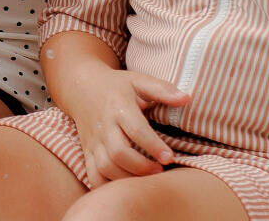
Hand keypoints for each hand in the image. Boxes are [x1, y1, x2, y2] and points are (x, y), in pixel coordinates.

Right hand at [63, 67, 188, 183]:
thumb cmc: (117, 86)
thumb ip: (163, 90)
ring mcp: (94, 142)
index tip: (170, 157)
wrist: (81, 87)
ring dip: (126, 178)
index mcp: (119, 107)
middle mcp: (104, 126)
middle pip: (118, 153)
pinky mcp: (87, 152)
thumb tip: (187, 99)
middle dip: (141, 167)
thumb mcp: (139, 81)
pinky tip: (125, 188)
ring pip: (105, 167)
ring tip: (146, 179)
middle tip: (160, 170)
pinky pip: (93, 176)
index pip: (136, 130)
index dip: (153, 146)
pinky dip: (107, 187)